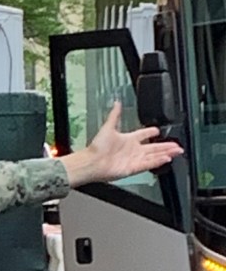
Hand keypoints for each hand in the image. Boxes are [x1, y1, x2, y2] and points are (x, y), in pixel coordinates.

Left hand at [60, 102, 183, 188]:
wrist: (93, 162)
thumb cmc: (98, 146)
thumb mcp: (108, 127)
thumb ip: (114, 115)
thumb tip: (116, 103)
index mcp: (127, 139)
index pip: (142, 135)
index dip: (150, 132)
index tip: (157, 130)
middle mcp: (132, 149)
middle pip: (153, 147)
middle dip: (166, 145)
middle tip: (177, 144)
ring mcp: (134, 159)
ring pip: (155, 156)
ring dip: (166, 153)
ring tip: (177, 151)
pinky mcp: (135, 168)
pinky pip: (150, 164)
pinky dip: (158, 161)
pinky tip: (167, 158)